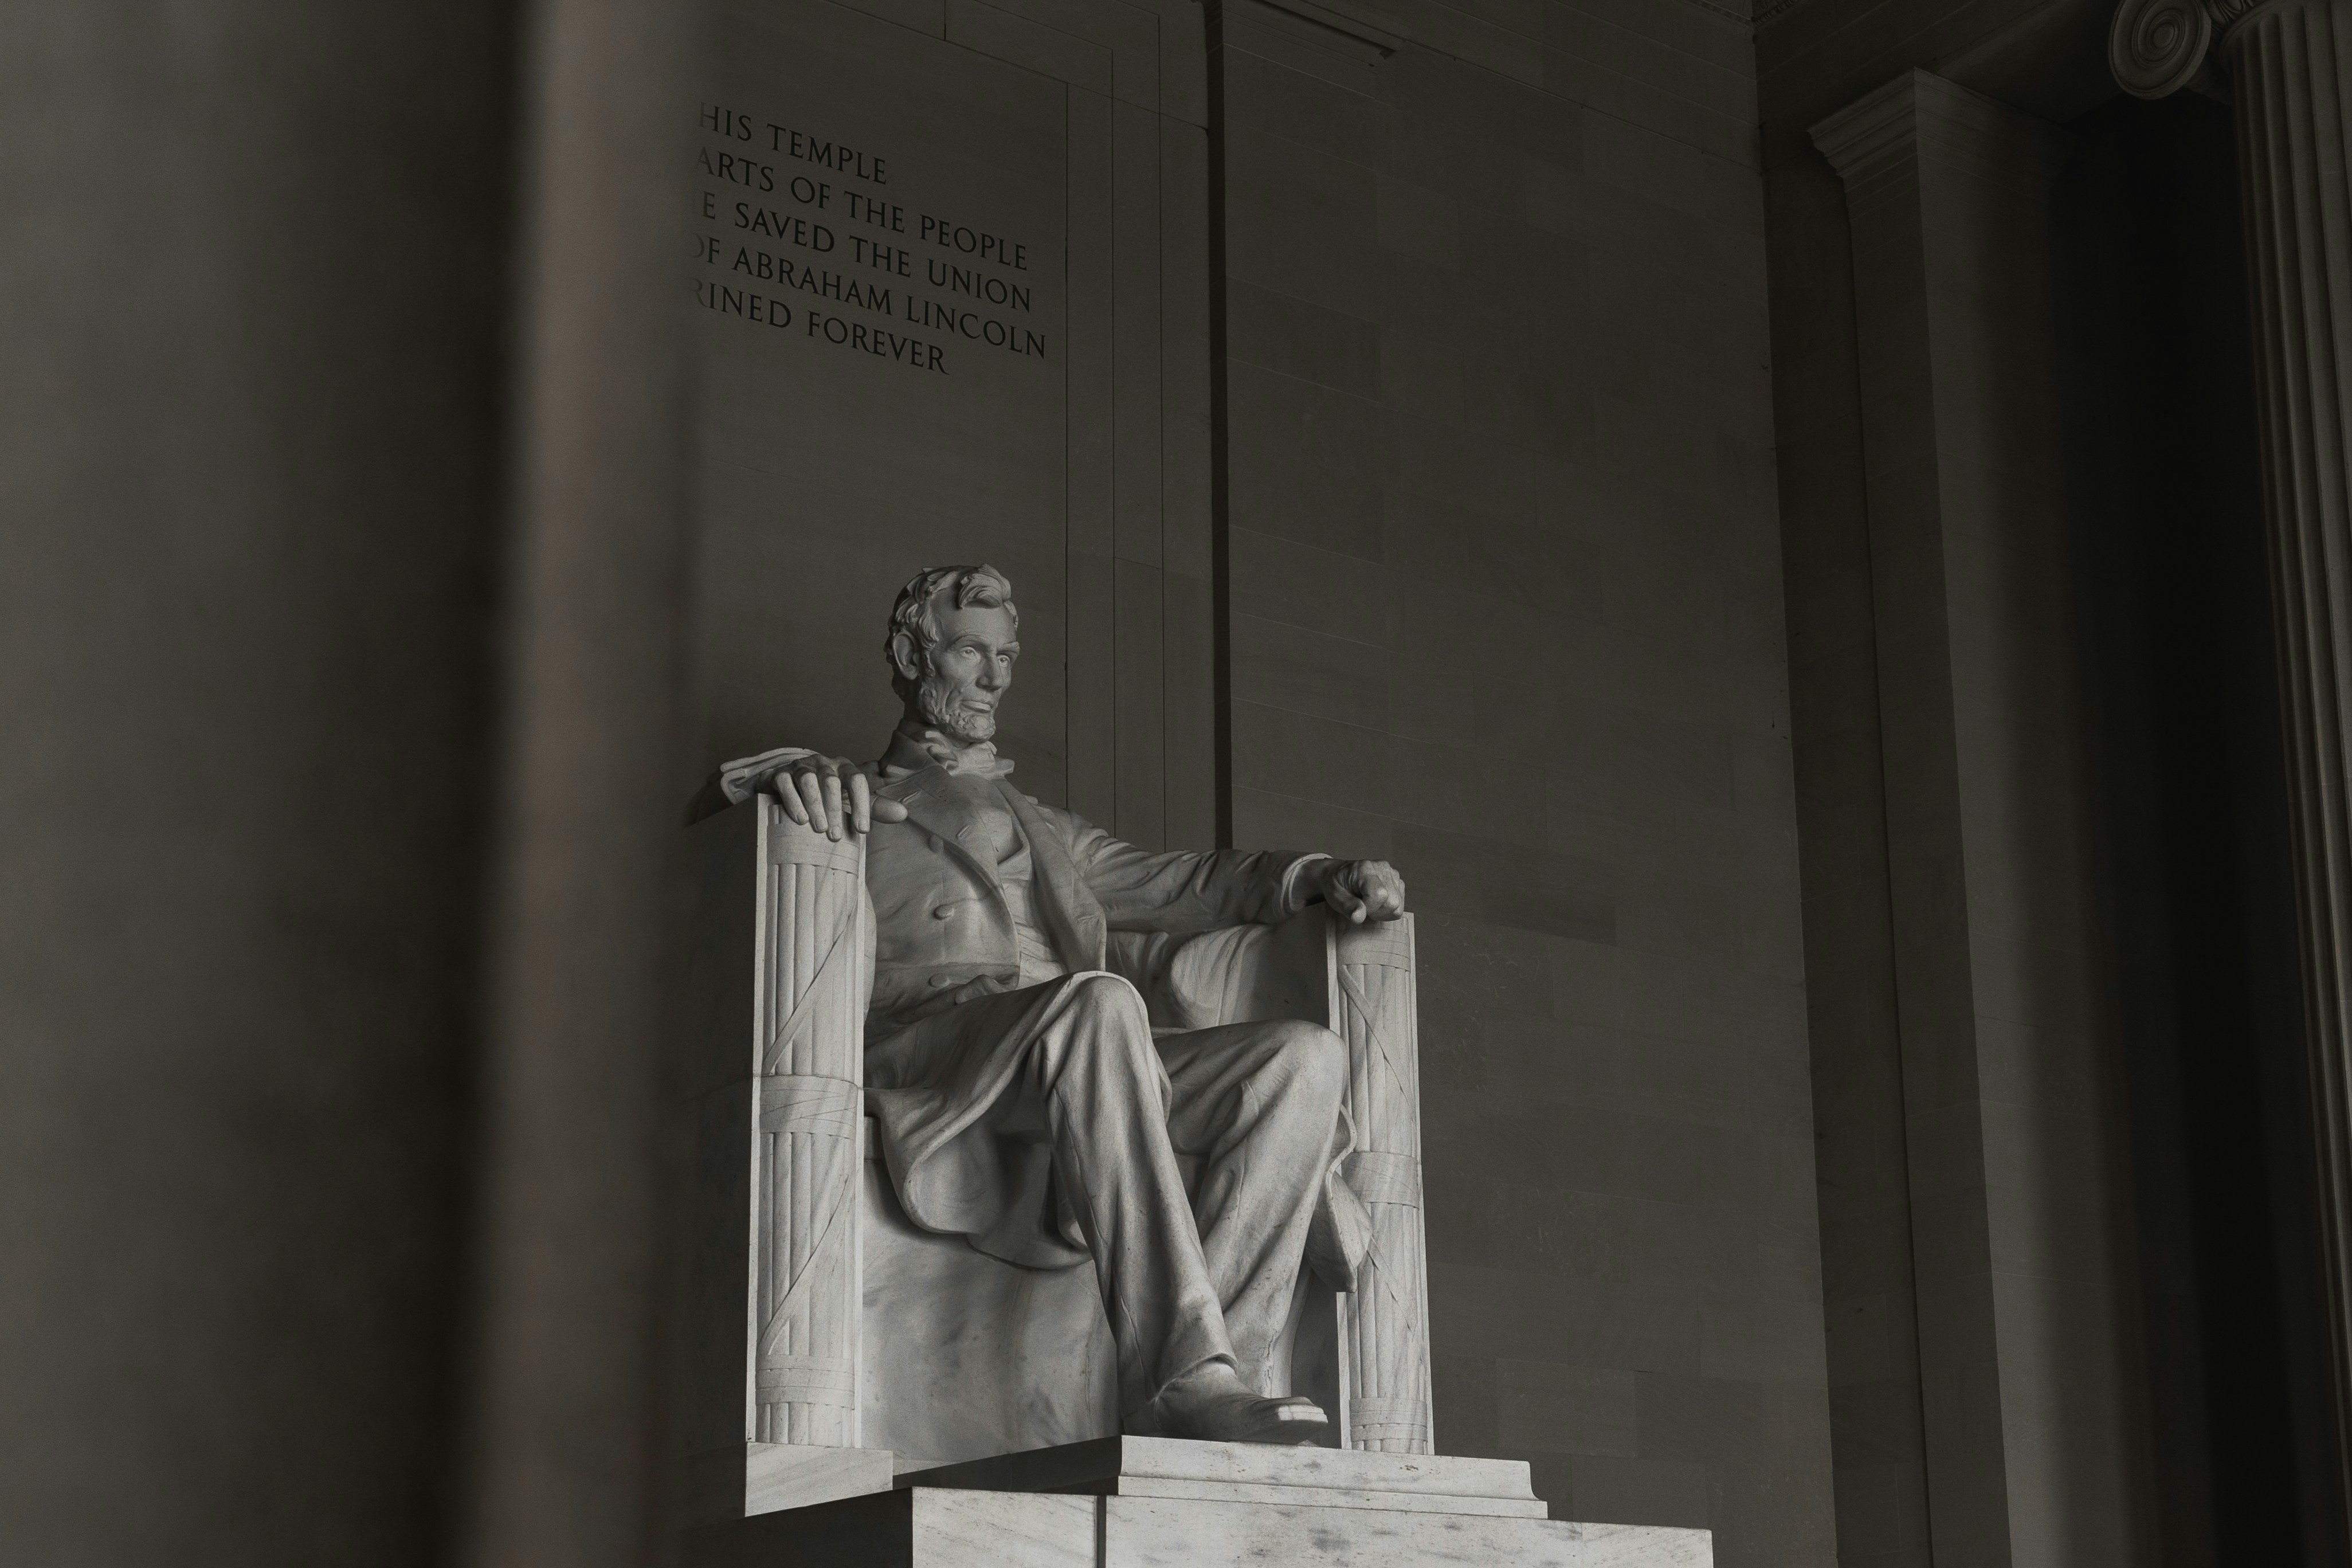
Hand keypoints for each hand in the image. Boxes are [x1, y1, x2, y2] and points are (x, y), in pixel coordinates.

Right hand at [771, 755, 908, 839]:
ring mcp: (801, 767)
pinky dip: (793, 800)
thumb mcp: (850, 802)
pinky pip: (786, 783)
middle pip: (832, 782)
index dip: (861, 805)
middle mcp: (823, 764)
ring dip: (815, 805)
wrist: (787, 789)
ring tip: (819, 828)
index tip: (862, 830)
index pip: (857, 780)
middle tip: (836, 836)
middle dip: (836, 810)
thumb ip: (874, 808)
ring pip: (809, 780)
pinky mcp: (780, 774)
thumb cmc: (825, 797)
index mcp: (844, 768)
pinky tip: (800, 819)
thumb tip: (903, 814)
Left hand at [1312, 859, 1405, 923]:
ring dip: (1382, 912)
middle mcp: (1382, 868)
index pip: (1380, 894)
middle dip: (1377, 912)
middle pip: (1393, 902)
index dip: (1370, 908)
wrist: (1337, 874)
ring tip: (1369, 903)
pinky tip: (1376, 902)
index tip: (1357, 907)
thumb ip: (1347, 907)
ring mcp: (1392, 874)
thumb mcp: (1334, 897)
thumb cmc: (1336, 885)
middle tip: (1362, 906)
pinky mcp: (1397, 881)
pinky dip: (1388, 909)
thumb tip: (1359, 917)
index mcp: (1365, 868)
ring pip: (1398, 906)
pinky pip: (1400, 905)